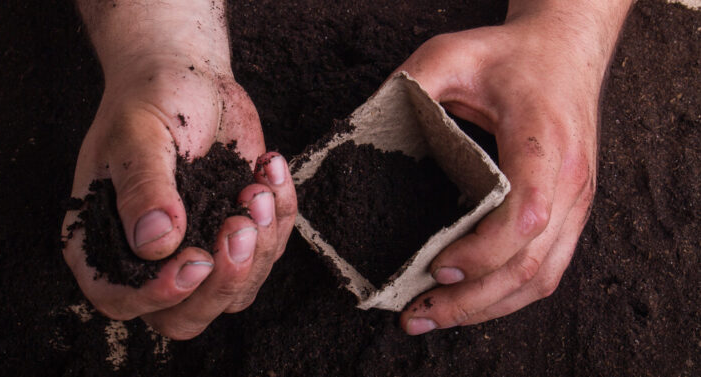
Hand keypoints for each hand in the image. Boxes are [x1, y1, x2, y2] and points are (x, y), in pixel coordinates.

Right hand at [62, 0, 296, 339]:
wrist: (187, 76)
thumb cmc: (148, 100)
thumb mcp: (137, 135)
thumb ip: (144, 188)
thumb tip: (156, 243)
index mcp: (104, 241)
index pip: (120, 299)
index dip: (156, 296)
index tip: (196, 261)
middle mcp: (150, 259)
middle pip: (184, 317)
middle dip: (222, 282)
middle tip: (239, 224)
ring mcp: (198, 252)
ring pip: (234, 293)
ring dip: (258, 247)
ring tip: (257, 186)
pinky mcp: (238, 236)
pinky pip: (268, 251)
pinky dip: (280, 215)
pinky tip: (268, 167)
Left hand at [399, 0, 631, 334]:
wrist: (565, 50)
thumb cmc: (511, 55)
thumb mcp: (453, 53)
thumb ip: (411, 84)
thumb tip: (358, 129)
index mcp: (544, 142)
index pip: (526, 214)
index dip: (482, 252)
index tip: (436, 267)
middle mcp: (569, 179)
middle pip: (531, 263)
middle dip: (472, 300)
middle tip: (418, 313)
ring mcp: (576, 200)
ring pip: (543, 277)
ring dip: (488, 308)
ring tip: (434, 317)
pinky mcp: (571, 211)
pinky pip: (548, 268)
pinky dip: (507, 295)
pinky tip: (470, 303)